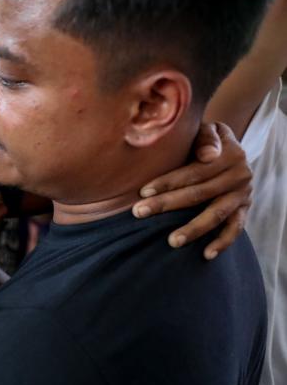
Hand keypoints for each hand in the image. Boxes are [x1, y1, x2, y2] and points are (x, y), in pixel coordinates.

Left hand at [133, 121, 251, 259]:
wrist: (226, 147)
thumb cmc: (203, 138)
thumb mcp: (206, 129)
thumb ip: (204, 137)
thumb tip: (208, 155)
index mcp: (230, 153)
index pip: (194, 171)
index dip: (168, 181)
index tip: (143, 191)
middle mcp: (240, 174)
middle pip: (199, 193)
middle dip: (167, 204)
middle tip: (140, 212)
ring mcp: (243, 194)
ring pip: (216, 214)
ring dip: (193, 229)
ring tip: (171, 241)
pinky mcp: (244, 209)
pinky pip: (235, 229)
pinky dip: (222, 243)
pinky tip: (205, 255)